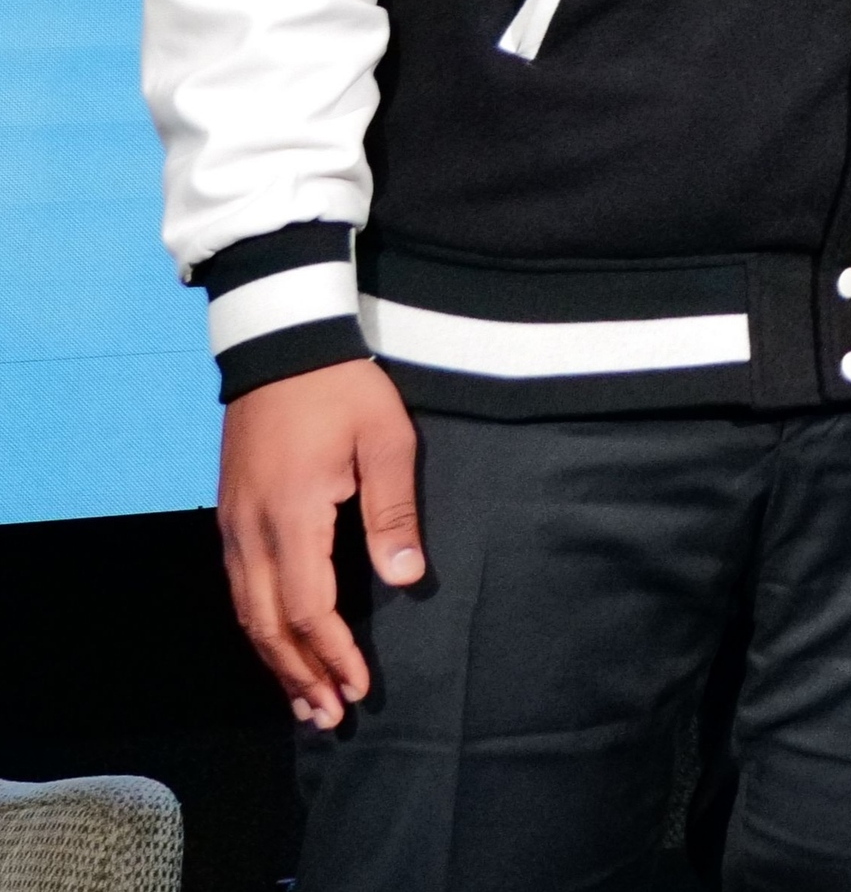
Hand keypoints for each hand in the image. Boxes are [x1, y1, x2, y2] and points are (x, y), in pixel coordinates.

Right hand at [217, 361, 423, 726]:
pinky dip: (261, 627)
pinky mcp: (230, 517)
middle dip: (300, 676)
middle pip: (269, 626)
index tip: (360, 688)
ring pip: (248, 614)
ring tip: (306, 699)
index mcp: (292, 518)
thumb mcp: (384, 440)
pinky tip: (279, 643)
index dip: (334, 654)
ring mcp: (233, 527)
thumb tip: (406, 579)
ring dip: (276, 660)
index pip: (310, 609)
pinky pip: (241, 589)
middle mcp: (251, 533)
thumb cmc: (342, 391)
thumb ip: (393, 511)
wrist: (280, 346)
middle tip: (330, 717)